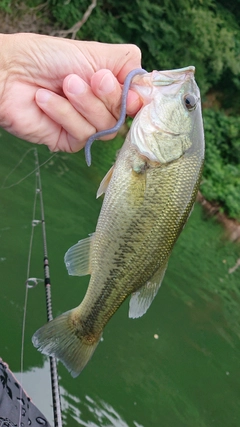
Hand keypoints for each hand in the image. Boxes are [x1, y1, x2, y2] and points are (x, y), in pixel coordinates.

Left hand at [0, 33, 141, 151]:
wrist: (9, 72)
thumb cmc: (47, 57)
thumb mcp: (95, 53)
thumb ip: (127, 65)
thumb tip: (149, 89)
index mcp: (110, 87)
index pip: (139, 102)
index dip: (137, 100)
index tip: (132, 93)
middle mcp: (102, 108)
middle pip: (125, 117)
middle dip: (107, 96)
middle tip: (89, 78)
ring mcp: (87, 126)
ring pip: (107, 128)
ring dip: (84, 104)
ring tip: (64, 85)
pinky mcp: (70, 141)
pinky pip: (84, 136)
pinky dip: (65, 115)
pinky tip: (46, 100)